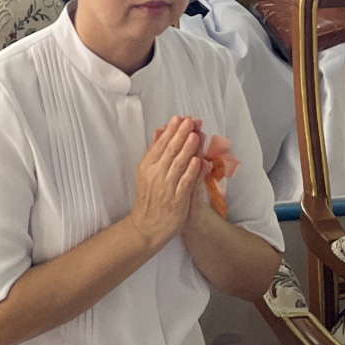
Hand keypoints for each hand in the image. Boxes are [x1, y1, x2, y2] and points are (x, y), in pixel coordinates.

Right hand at [128, 116, 205, 250]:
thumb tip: (160, 132)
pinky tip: (198, 161)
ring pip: (178, 164)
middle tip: (190, 121)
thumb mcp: (146, 173)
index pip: (160, 144)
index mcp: (147, 166)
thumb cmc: (149, 197)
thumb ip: (154, 153)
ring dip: (187, 149)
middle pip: (170, 151)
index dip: (170, 131)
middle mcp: (155, 175)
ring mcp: (166, 188)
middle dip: (181, 134)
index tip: (179, 118)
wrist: (147, 226)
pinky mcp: (177, 200)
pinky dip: (191, 171)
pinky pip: (185, 183)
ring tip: (195, 135)